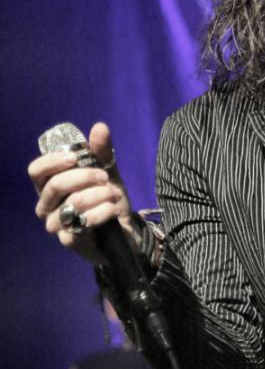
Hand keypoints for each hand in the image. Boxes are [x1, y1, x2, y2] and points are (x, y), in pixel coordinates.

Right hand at [28, 122, 136, 265]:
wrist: (123, 233)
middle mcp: (46, 206)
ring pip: (72, 203)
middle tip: (105, 177)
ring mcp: (56, 225)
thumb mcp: (107, 174)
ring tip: (115, 194)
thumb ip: (101, 153)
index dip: (53, 161)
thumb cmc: (106, 201)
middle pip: (55, 185)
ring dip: (99, 195)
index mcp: (49, 187)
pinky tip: (114, 209)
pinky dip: (104, 212)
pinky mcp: (70, 241)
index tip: (76, 157)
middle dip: (85, 176)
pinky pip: (85, 222)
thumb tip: (99, 127)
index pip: (36, 171)